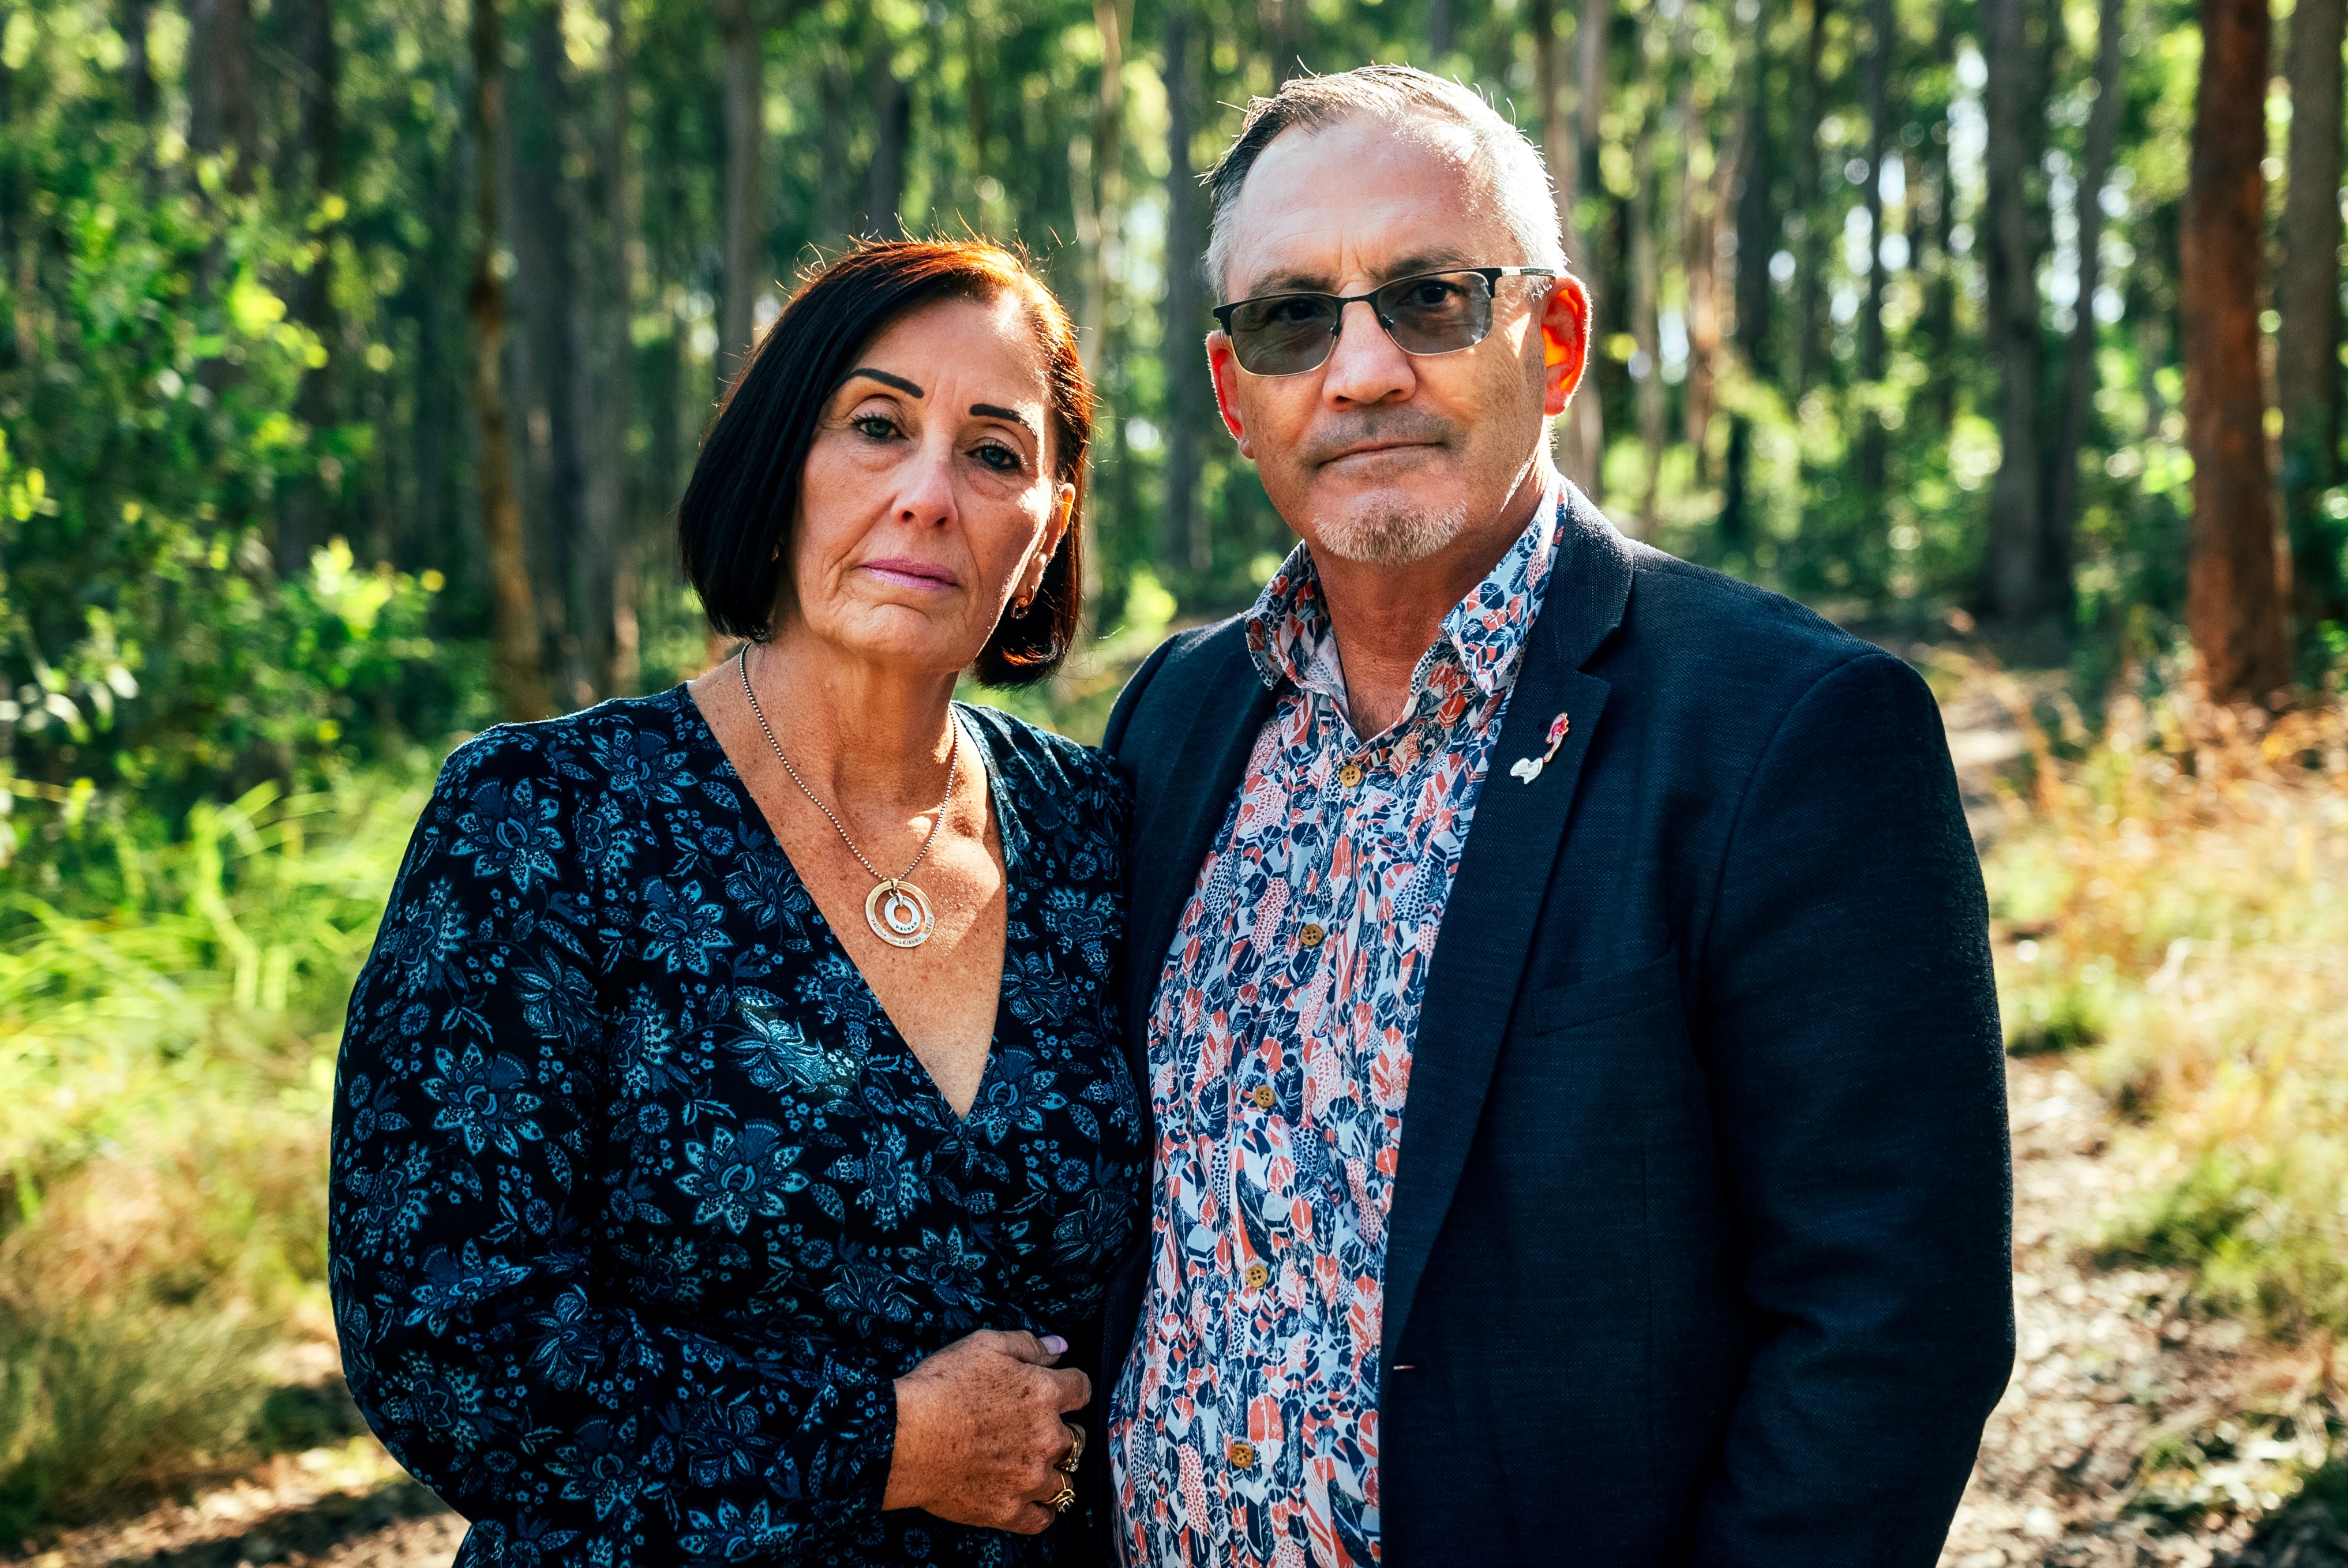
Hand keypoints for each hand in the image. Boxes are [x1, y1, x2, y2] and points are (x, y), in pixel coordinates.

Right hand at [884, 1329, 1090, 1532]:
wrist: (907, 1438)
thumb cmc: (941, 1387)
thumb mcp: (985, 1346)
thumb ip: (1028, 1345)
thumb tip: (1059, 1346)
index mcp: (1044, 1394)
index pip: (1082, 1389)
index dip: (1071, 1387)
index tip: (1060, 1391)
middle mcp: (1046, 1439)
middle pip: (1077, 1439)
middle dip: (1061, 1433)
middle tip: (1035, 1431)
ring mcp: (1030, 1478)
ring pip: (1065, 1482)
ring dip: (1053, 1473)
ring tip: (1032, 1467)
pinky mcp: (1009, 1510)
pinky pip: (1043, 1518)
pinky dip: (1042, 1511)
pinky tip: (1031, 1500)